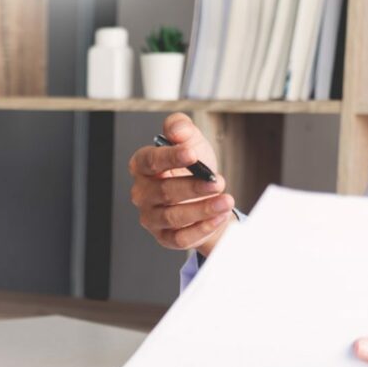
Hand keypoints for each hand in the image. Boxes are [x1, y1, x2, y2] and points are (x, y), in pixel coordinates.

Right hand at [128, 113, 234, 256]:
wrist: (206, 195)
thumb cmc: (193, 168)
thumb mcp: (191, 141)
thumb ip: (181, 128)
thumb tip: (176, 131)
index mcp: (142, 167)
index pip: (150, 161)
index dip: (170, 157)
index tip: (193, 154)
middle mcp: (142, 193)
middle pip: (164, 191)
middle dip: (194, 186)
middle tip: (218, 181)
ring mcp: (151, 217)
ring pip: (174, 216)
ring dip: (202, 209)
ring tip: (226, 201)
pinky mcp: (164, 238)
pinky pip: (181, 238)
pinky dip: (202, 228)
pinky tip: (219, 217)